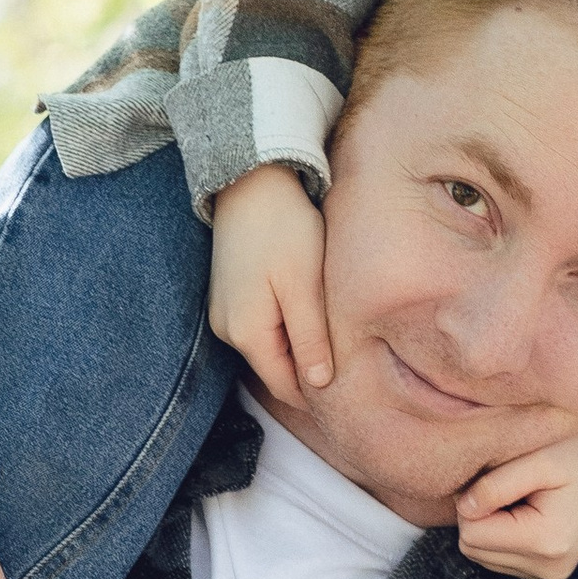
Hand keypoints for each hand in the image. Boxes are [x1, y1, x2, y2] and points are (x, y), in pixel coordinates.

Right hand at [209, 161, 331, 409]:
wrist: (251, 183)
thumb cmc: (282, 229)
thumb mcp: (304, 287)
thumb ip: (310, 339)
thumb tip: (319, 385)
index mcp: (246, 333)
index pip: (284, 387)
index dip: (317, 396)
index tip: (353, 395)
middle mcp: (227, 330)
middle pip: (276, 369)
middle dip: (309, 370)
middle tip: (353, 367)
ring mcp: (224, 313)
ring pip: (270, 348)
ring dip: (299, 347)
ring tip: (333, 336)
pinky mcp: (229, 295)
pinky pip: (261, 326)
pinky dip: (286, 327)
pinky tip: (308, 311)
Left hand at [456, 411, 577, 578]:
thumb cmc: (575, 453)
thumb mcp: (537, 459)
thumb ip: (495, 485)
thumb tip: (463, 508)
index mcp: (547, 542)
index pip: (471, 533)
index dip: (474, 502)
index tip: (500, 479)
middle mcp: (548, 569)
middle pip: (472, 548)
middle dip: (480, 515)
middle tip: (510, 486)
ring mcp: (547, 577)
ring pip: (479, 555)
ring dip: (489, 525)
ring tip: (521, 499)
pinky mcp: (543, 576)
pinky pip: (495, 559)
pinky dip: (501, 535)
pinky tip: (525, 515)